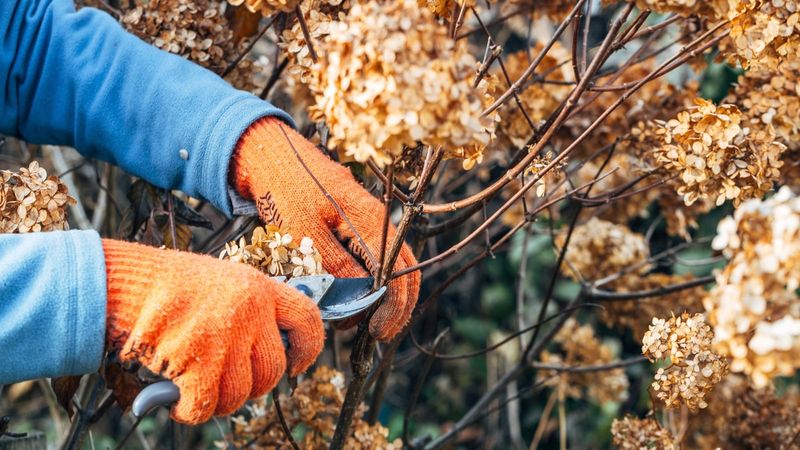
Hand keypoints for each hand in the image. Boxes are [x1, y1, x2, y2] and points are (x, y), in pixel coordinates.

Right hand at [102, 239, 323, 423]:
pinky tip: (175, 402)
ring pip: (241, 393)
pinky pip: (205, 405)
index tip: (295, 366)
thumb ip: (249, 309)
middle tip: (226, 384)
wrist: (124, 282)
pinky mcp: (197, 360)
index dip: (307, 349)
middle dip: (252, 386)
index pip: (307, 320)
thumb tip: (269, 349)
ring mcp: (225, 335)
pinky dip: (189, 411)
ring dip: (218, 401)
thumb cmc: (169, 285)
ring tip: (196, 389)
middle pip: (273, 369)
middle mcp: (250, 310)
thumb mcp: (222, 283)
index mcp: (260, 288)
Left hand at [230, 117, 420, 339]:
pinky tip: (348, 296)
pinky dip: (367, 282)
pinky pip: (373, 258)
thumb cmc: (284, 190)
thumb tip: (362, 301)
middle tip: (371, 332)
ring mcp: (369, 221)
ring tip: (354, 319)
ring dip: (380, 297)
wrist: (270, 155)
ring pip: (391, 267)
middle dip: (394, 307)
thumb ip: (336, 266)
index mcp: (371, 222)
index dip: (392, 308)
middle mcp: (378, 221)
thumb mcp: (305, 231)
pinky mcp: (356, 223)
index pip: (399, 274)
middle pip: (405, 272)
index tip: (375, 332)